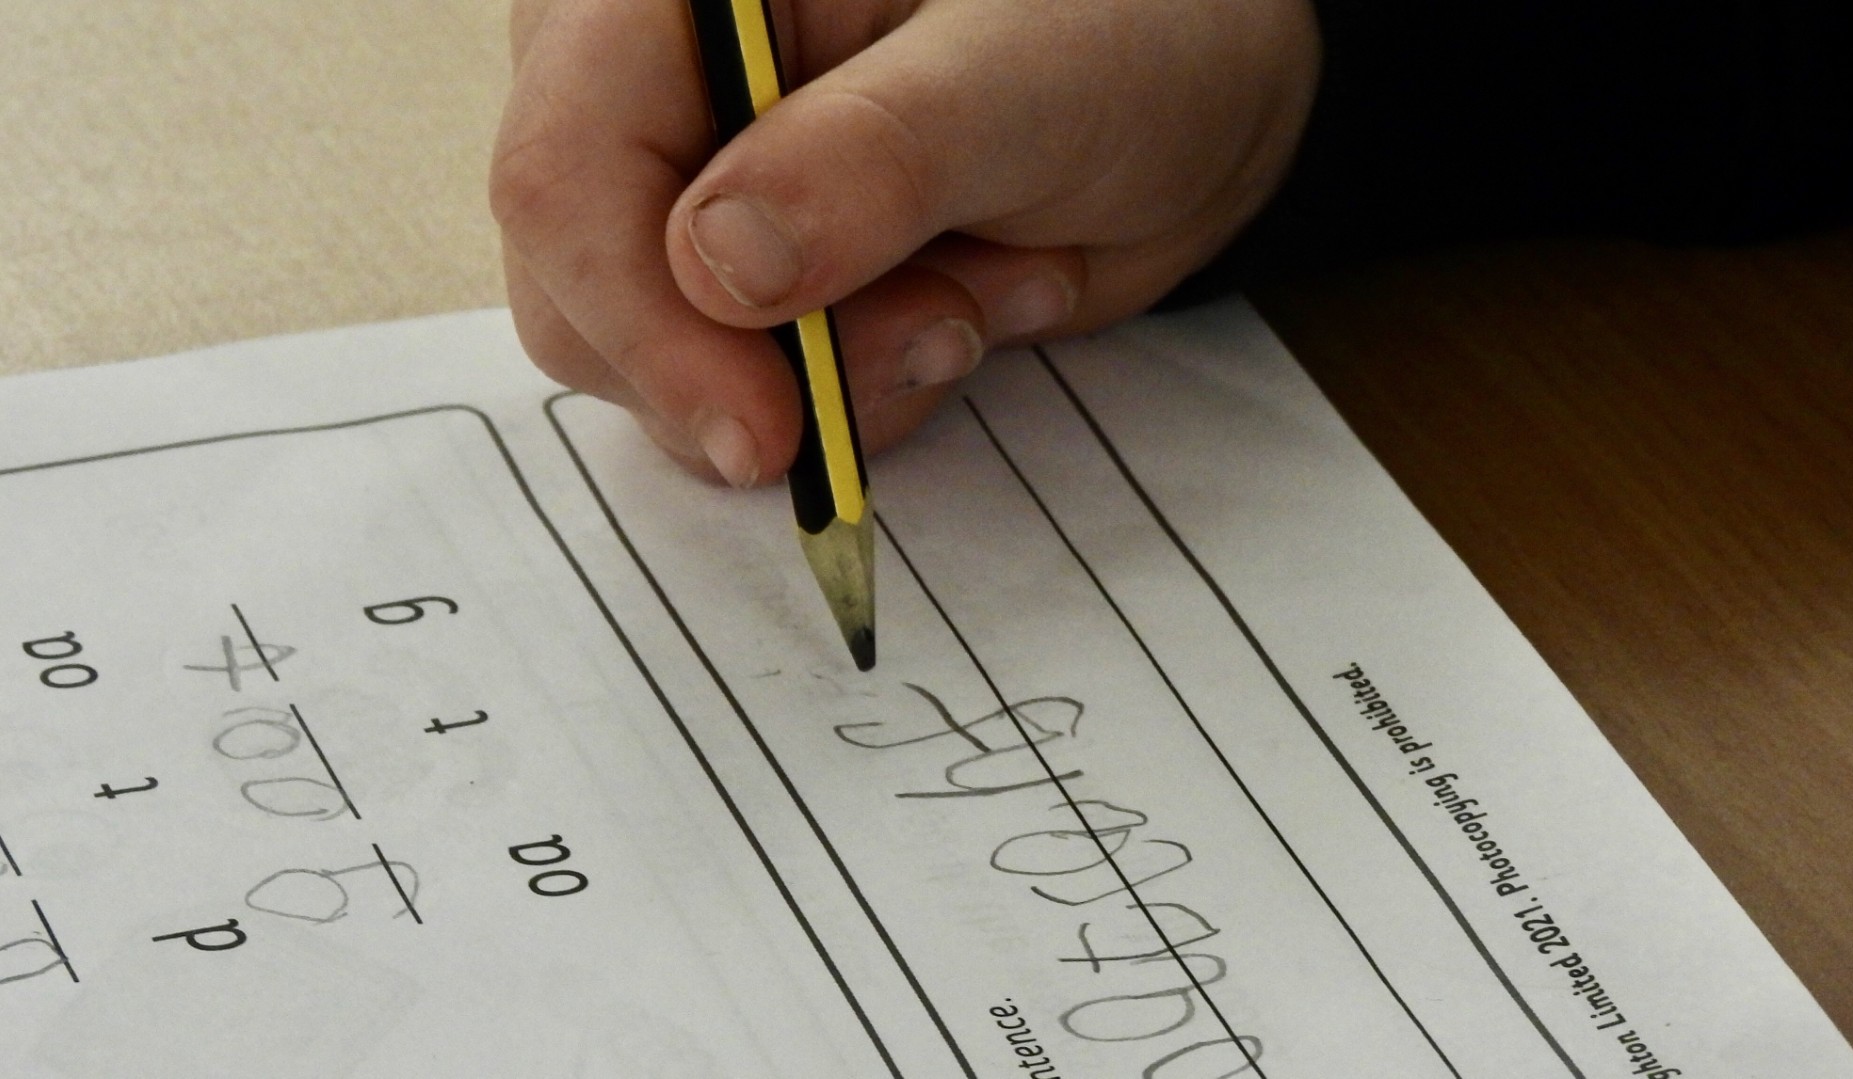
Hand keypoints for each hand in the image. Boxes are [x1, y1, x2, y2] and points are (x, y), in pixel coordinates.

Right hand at [492, 0, 1320, 485]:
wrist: (1197, 84)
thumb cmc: (1128, 22)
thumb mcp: (1022, 72)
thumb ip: (870, 159)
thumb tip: (712, 269)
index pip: (564, 166)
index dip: (644, 320)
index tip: (764, 431)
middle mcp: (651, 94)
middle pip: (588, 294)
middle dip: (774, 363)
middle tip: (949, 323)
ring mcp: (699, 198)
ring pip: (675, 371)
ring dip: (852, 376)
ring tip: (993, 282)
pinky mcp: (760, 288)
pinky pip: (760, 399)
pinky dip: (877, 388)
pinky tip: (977, 297)